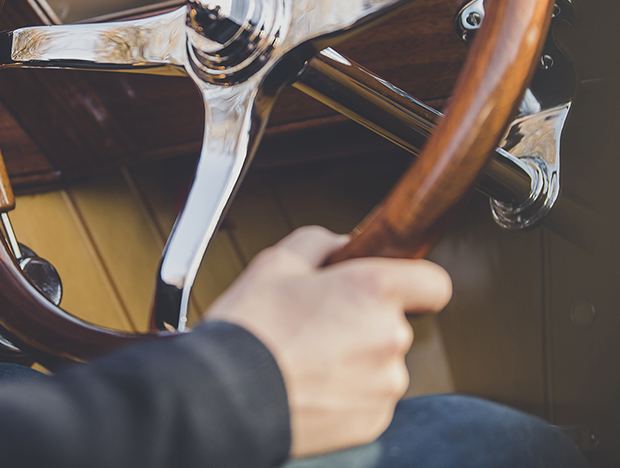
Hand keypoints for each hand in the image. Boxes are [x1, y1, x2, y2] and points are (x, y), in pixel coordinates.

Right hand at [205, 226, 451, 457]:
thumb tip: (338, 245)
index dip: (414, 281)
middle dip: (365, 319)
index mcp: (373, 290)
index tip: (397, 286)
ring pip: (382, 360)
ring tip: (309, 355)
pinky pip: (371, 394)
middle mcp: (389, 336)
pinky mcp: (373, 419)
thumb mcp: (277, 262)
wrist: (229, 395)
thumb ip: (319, 243)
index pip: (433, 282)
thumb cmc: (252, 329)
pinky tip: (313, 381)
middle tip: (320, 320)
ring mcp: (385, 383)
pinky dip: (348, 389)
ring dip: (356, 356)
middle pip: (396, 321)